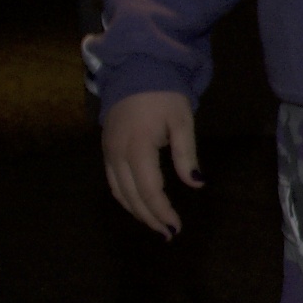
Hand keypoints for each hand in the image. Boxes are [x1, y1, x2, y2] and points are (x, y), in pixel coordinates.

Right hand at [102, 90, 200, 237]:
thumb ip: (186, 155)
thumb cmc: (163, 94)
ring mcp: (108, 151)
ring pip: (119, 192)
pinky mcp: (106, 148)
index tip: (177, 227)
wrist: (135, 69)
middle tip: (169, 233)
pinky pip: (112, 181)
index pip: (149, 190)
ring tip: (156, 225)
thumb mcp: (182, 121)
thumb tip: (196, 184)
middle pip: (132, 196)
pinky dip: (125, 197)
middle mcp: (117, 153)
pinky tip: (139, 205)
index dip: (162, 211)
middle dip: (150, 217)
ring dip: (136, 211)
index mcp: (138, 147)